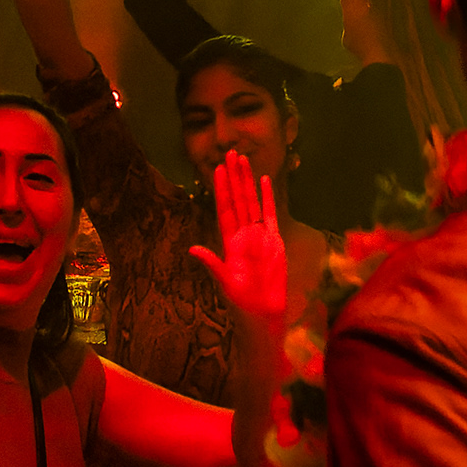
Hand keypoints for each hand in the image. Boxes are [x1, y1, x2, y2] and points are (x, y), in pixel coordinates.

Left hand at [191, 151, 291, 332]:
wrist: (264, 313)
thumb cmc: (242, 301)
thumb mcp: (225, 282)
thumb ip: (212, 263)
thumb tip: (192, 249)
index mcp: (230, 242)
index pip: (225, 209)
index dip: (222, 189)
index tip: (217, 169)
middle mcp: (243, 234)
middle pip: (238, 199)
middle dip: (234, 177)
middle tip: (230, 153)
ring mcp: (259, 235)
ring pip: (253, 202)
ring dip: (248, 181)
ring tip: (244, 160)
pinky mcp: (274, 240)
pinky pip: (270, 214)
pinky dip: (268, 197)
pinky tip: (265, 180)